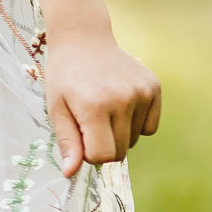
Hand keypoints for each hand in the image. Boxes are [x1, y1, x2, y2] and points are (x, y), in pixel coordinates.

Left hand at [43, 24, 160, 176]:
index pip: (103, 156)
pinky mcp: (154, 87)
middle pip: (120, 152)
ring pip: (135, 140)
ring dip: (119, 133)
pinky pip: (150, 126)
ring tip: (104, 107)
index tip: (81, 137)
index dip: (90, 154)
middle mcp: (122, 99)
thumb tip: (71, 173)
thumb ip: (68, 142)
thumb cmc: (65, 76)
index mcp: (94, 106)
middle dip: (103, 145)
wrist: (83, 38)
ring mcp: (141, 92)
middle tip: (89, 121)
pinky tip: (121, 104)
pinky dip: (136, 123)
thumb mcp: (56, 108)